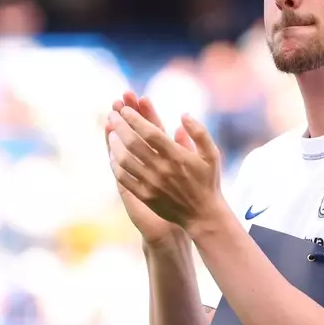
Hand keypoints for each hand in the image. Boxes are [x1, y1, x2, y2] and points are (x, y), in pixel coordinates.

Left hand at [107, 92, 225, 232]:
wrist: (202, 215)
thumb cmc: (207, 181)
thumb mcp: (212, 154)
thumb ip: (199, 132)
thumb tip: (184, 115)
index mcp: (177, 156)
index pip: (150, 132)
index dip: (134, 118)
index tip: (125, 109)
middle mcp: (162, 169)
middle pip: (133, 143)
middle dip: (120, 126)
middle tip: (112, 114)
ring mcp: (151, 184)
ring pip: (125, 160)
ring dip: (115, 144)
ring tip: (111, 133)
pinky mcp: (145, 196)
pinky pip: (124, 178)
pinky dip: (116, 165)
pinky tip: (113, 156)